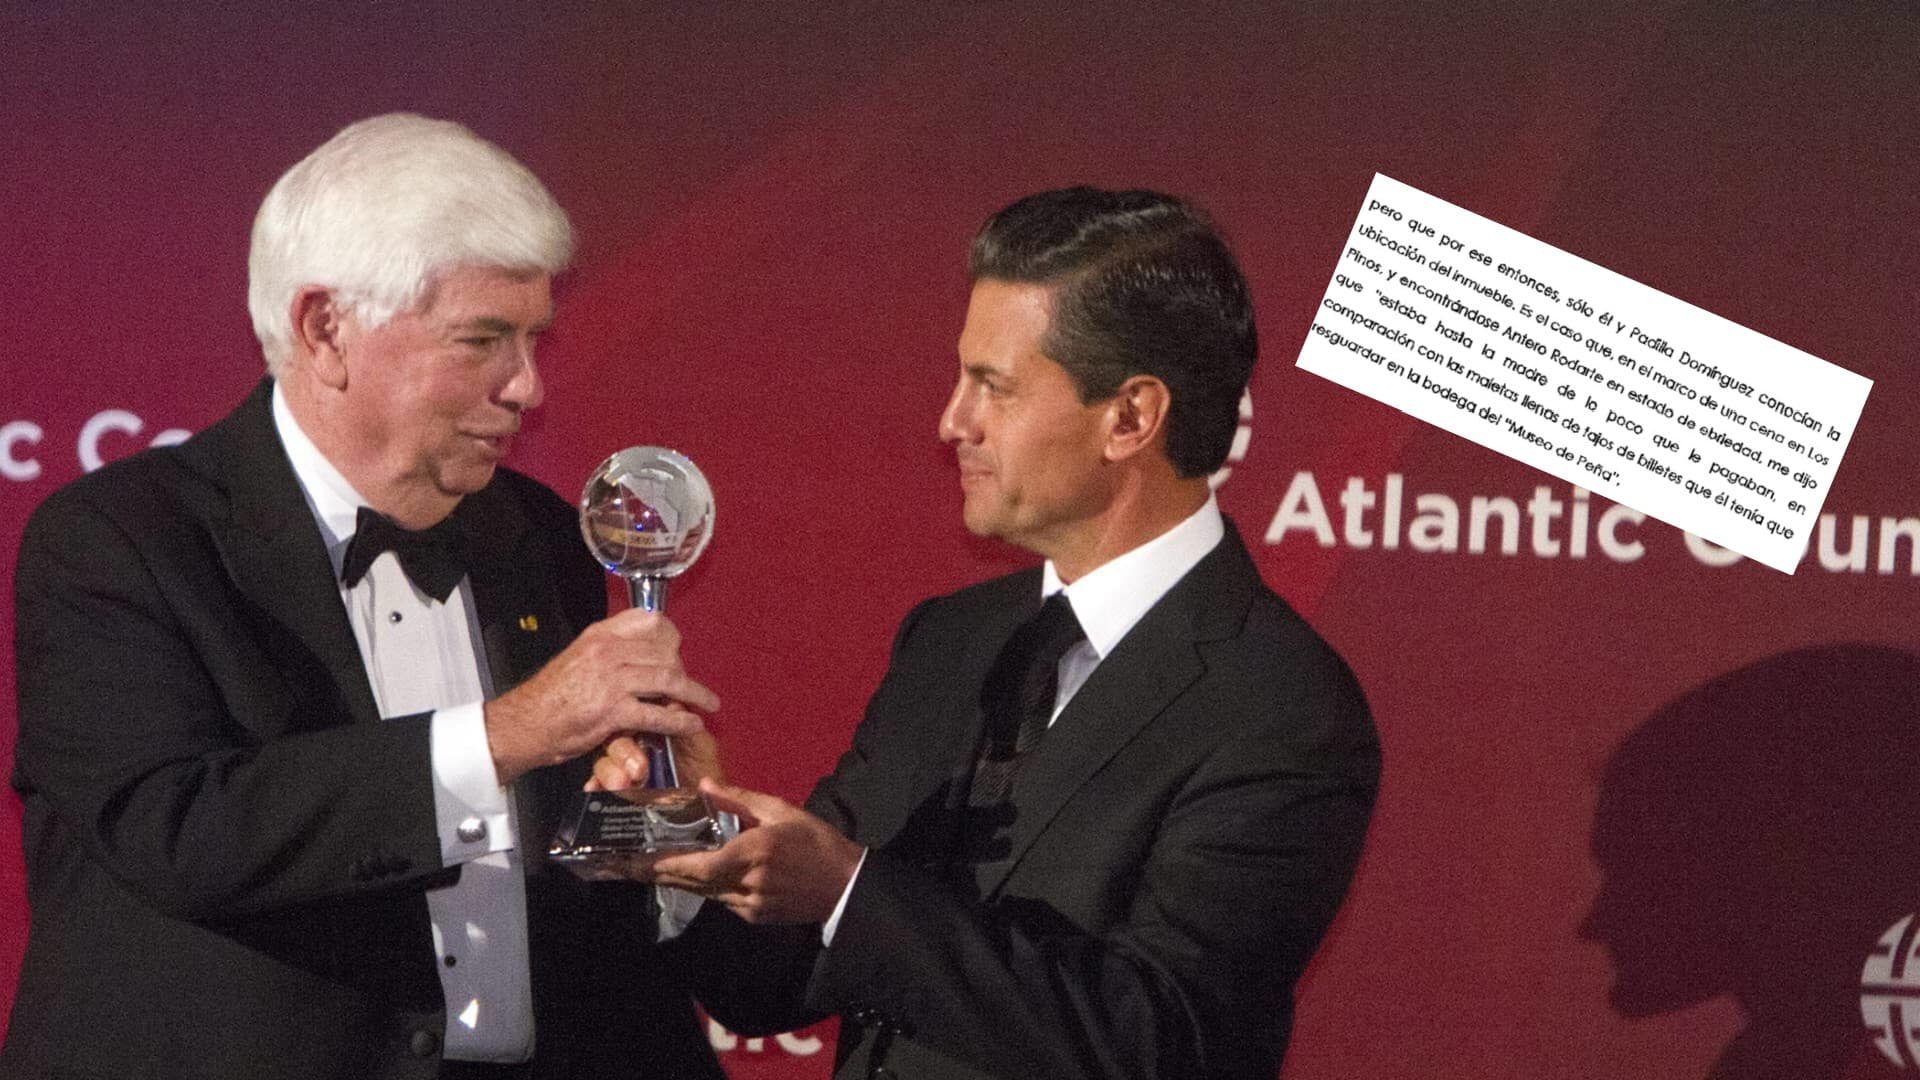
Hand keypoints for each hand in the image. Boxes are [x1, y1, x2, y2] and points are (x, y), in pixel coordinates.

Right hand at [484, 609, 718, 783]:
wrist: (524, 723)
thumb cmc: (550, 697)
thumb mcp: (578, 658)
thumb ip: (608, 653)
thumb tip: (637, 653)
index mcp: (600, 635)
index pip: (648, 620)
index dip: (669, 635)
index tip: (677, 647)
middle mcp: (608, 652)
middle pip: (665, 653)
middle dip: (682, 671)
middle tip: (691, 686)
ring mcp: (612, 681)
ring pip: (668, 681)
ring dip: (694, 694)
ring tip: (707, 702)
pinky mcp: (614, 711)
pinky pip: (657, 714)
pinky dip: (680, 721)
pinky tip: (691, 725)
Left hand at [647, 778, 862, 923]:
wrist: (846, 886)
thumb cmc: (816, 841)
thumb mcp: (782, 810)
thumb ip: (741, 799)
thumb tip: (706, 784)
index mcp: (757, 852)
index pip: (703, 864)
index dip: (670, 864)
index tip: (641, 858)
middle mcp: (749, 883)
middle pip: (694, 882)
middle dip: (659, 873)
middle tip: (624, 864)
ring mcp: (751, 905)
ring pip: (704, 893)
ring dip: (676, 881)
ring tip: (645, 869)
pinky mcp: (754, 916)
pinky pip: (720, 901)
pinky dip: (702, 887)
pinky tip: (688, 876)